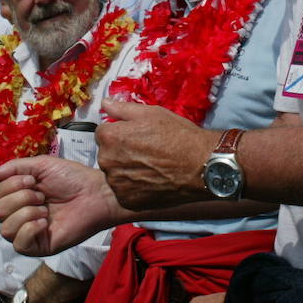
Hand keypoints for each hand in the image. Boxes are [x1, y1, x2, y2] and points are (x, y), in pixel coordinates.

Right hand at [0, 156, 119, 255]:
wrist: (95, 193)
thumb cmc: (72, 178)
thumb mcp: (40, 166)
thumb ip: (13, 168)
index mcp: (18, 195)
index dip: (9, 185)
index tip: (32, 180)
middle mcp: (20, 214)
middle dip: (19, 197)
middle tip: (41, 194)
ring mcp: (29, 232)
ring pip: (5, 228)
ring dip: (26, 212)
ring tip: (45, 208)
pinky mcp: (40, 246)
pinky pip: (19, 244)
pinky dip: (29, 229)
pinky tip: (45, 221)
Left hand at [96, 98, 214, 209]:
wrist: (200, 166)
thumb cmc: (177, 136)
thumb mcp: (151, 113)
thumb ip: (122, 108)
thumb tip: (105, 103)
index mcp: (110, 137)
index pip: (103, 132)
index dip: (120, 132)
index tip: (136, 136)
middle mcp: (107, 161)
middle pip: (107, 154)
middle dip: (121, 151)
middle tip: (146, 151)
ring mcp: (117, 183)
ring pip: (115, 173)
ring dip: (126, 170)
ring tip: (150, 166)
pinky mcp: (127, 199)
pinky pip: (124, 190)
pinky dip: (134, 187)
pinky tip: (151, 180)